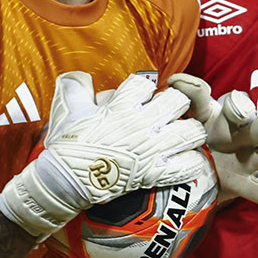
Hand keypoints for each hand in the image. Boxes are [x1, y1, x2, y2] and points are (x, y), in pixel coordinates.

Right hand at [0, 72, 207, 237]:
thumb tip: (79, 76)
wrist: (66, 181)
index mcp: (121, 106)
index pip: (144, 84)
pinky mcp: (153, 173)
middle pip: (178, 101)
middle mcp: (141, 125)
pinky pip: (185, 167)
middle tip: (171, 111)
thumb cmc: (67, 145)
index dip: (144, 87)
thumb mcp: (67, 110)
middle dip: (178, 102)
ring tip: (185, 134)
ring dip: (191, 131)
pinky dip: (191, 163)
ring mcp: (150, 149)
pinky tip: (189, 160)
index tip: (141, 95)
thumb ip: (75, 87)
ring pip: (189, 132)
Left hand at [167, 73, 257, 211]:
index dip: (239, 108)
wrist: (193, 170)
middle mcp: (246, 136)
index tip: (238, 111)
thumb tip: (178, 81)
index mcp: (230, 117)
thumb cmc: (198, 136)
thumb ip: (192, 98)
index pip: (237, 107)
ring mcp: (251, 161)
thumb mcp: (195, 115)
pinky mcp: (248, 186)